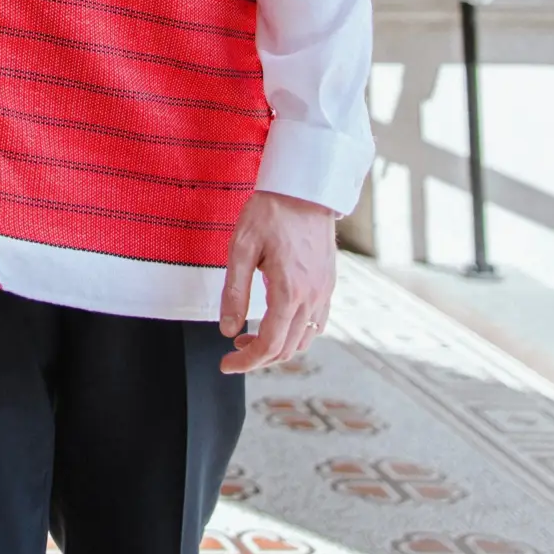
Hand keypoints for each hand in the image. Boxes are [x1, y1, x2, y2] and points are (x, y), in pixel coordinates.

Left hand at [219, 190, 336, 372]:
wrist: (304, 189)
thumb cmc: (270, 212)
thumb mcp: (241, 248)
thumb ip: (234, 292)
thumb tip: (227, 331)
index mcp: (289, 292)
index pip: (269, 345)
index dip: (245, 362)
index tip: (225, 364)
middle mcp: (312, 298)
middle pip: (287, 349)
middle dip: (257, 358)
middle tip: (232, 353)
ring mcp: (324, 292)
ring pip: (303, 340)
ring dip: (277, 347)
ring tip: (250, 337)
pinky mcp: (328, 284)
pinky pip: (316, 323)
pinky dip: (296, 334)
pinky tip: (277, 322)